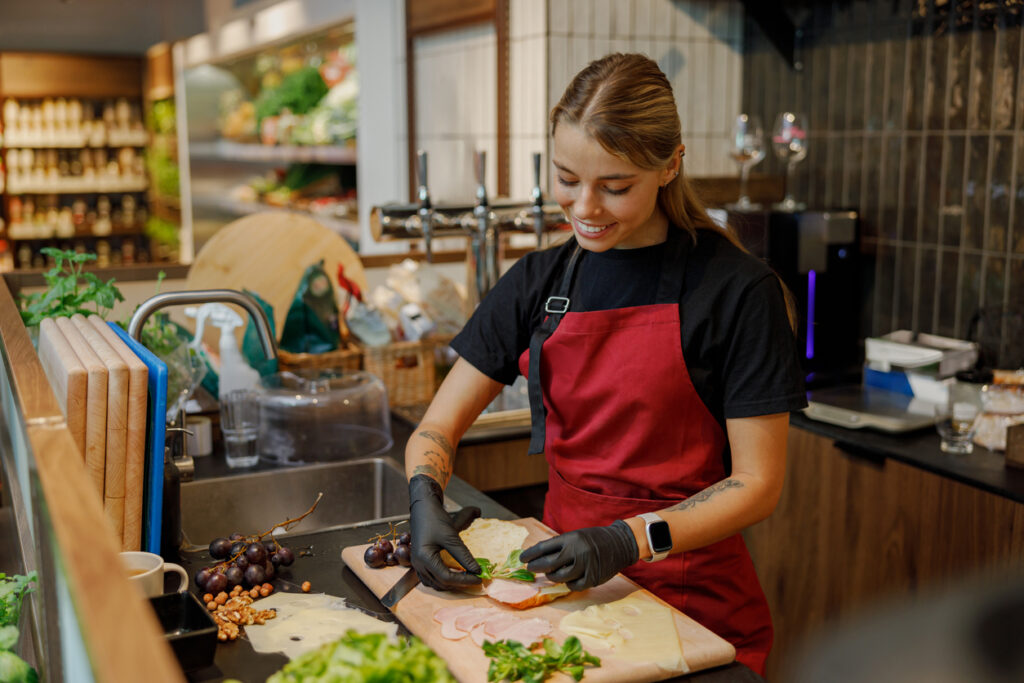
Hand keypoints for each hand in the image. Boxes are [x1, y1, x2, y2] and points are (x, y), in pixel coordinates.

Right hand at [407, 474, 482, 590]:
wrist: (423, 507)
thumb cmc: (435, 519)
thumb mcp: (451, 537)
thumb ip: (464, 556)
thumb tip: (477, 570)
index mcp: (424, 558)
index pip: (447, 578)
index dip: (464, 580)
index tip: (479, 578)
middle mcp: (418, 564)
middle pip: (441, 583)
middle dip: (459, 583)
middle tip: (475, 578)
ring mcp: (416, 564)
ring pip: (434, 584)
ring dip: (450, 584)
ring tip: (466, 578)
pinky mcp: (419, 561)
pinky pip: (430, 578)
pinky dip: (442, 580)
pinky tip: (452, 575)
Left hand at [519, 520, 638, 590]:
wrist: (620, 543)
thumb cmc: (593, 539)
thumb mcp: (576, 536)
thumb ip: (560, 545)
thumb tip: (536, 556)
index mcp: (571, 538)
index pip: (544, 548)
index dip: (530, 554)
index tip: (522, 558)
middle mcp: (577, 551)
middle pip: (548, 563)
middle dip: (536, 567)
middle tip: (531, 568)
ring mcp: (585, 566)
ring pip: (559, 577)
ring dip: (551, 576)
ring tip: (550, 574)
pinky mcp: (593, 578)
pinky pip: (573, 585)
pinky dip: (568, 583)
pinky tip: (568, 579)